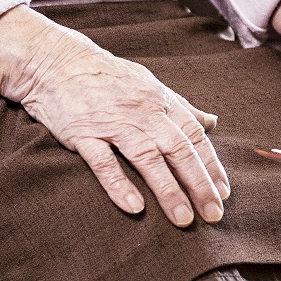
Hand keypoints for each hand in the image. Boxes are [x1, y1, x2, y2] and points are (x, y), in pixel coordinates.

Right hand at [0, 7, 229, 228]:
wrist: (55, 61)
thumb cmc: (106, 77)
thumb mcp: (149, 85)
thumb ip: (181, 107)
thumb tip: (212, 122)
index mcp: (160, 101)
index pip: (194, 136)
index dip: (212, 165)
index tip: (224, 193)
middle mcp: (142, 111)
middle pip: (178, 149)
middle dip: (199, 184)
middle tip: (214, 215)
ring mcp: (112, 122)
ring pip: (147, 158)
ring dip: (168, 190)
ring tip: (183, 219)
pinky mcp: (83, 133)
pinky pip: (104, 162)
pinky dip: (119, 185)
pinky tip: (134, 207)